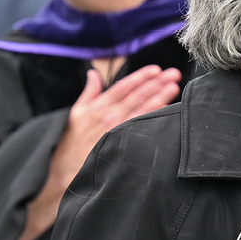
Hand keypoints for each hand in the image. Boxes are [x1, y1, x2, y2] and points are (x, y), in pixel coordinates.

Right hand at [19, 65, 182, 239]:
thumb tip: (93, 74)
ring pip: (142, 109)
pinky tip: (167, 111)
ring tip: (174, 87)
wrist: (66, 170)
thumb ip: (89, 92)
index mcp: (98, 106)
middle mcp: (109, 116)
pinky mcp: (122, 143)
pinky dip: (154, 116)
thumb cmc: (71, 142)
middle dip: (156, 83)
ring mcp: (117, 130)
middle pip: (137, 95)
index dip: (141, 77)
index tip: (156, 69)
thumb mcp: (76, 112)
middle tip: (173, 74)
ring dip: (160, 97)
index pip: (124, 86)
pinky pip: (142, 127)